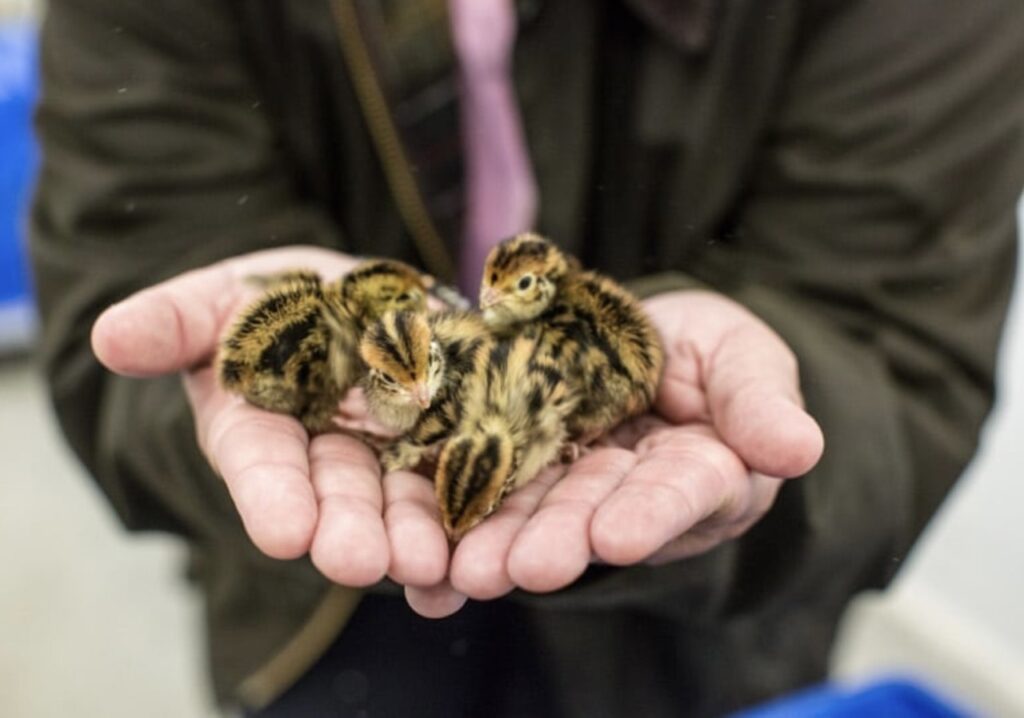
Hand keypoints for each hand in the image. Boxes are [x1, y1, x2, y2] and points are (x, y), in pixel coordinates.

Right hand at [91, 247, 452, 599]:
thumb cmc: (275, 303)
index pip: (261, 465)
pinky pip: (463, 485)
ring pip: (404, 505)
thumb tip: (108, 337)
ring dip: (415, 541)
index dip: (272, 497)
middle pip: (339, 499)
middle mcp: (325, 459)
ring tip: (431, 569)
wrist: (355, 301)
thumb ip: (173, 321)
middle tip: (361, 563)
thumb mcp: (222, 298)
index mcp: (261, 429)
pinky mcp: (449, 445)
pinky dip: (471, 523)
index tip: (285, 533)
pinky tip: (476, 561)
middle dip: (349, 531)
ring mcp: (391, 458)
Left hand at [409, 289, 823, 614]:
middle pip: (598, 517)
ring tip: (466, 569)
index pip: (683, 492)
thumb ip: (760, 400)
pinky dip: (458, 515)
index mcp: (700, 470)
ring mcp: (571, 485)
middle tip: (523, 567)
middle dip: (560, 541)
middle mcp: (631, 494)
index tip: (619, 535)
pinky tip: (428, 548)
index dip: (652, 513)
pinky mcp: (519, 467)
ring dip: (502, 543)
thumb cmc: (707, 350)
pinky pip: (487, 489)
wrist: (638, 336)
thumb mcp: (742, 355)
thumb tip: (801, 449)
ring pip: (536, 514)